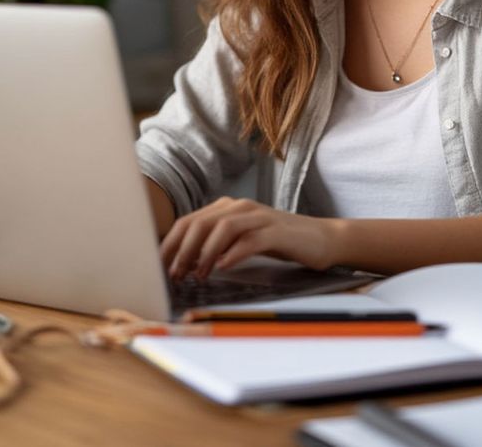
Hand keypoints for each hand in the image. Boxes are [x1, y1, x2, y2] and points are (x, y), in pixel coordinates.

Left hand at [160, 197, 339, 280]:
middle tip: (174, 274)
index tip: (159, 266)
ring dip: (204, 252)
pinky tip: (223, 267)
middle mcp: (241, 207)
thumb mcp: (242, 239)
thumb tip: (183, 262)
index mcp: (229, 208)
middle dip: (182, 249)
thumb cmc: (279, 242)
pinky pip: (250, 240)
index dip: (171, 243)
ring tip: (197, 274)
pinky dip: (233, 253)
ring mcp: (259, 217)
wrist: (322, 238)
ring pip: (222, 228)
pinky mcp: (277, 231)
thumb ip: (216, 244)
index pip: (189, 221)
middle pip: (201, 223)